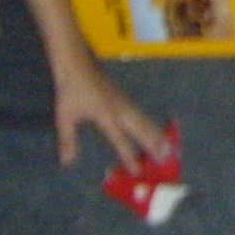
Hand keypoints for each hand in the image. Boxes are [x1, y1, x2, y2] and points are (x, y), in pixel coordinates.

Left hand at [50, 50, 164, 167]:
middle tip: (166, 158)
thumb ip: (68, 140)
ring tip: (168, 146)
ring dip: (157, 134)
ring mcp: (124, 101)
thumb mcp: (65, 117)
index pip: (121, 140)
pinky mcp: (124, 96)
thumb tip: (67, 162)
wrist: (77, 63)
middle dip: (154, 144)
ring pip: (145, 120)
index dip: (129, 156)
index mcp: (107, 116)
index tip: (138, 171)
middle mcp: (120, 109)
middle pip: (142, 129)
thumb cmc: (70, 90)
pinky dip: (151, 124)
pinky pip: (141, 113)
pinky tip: (153, 128)